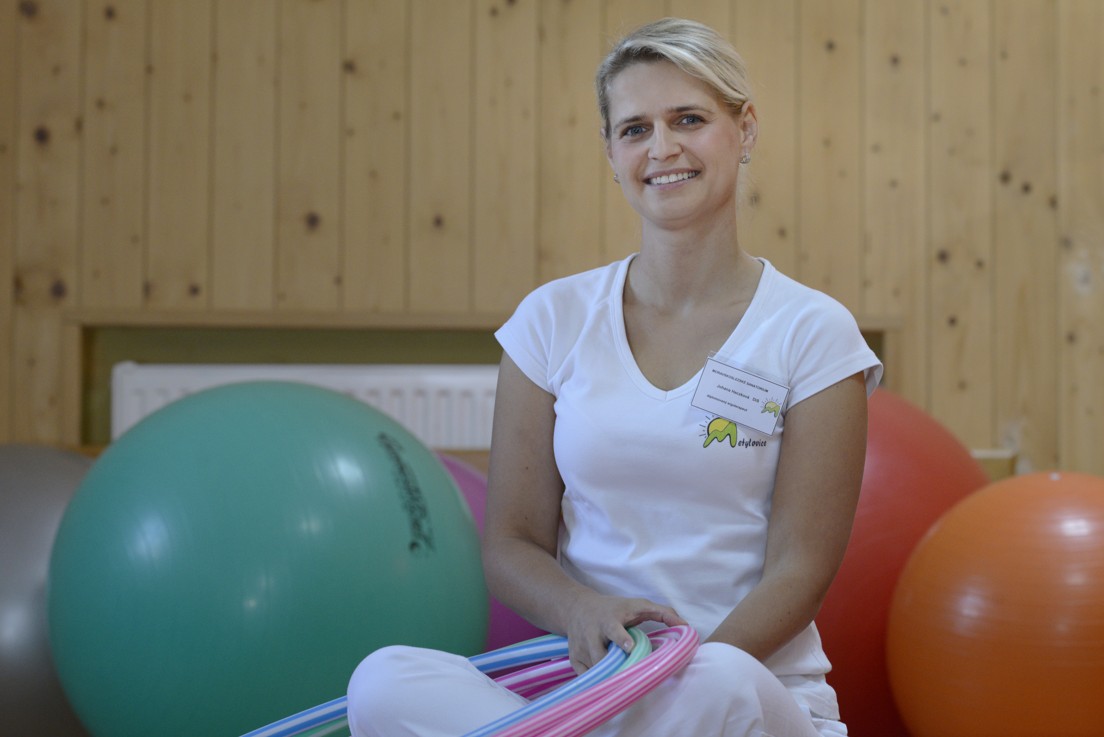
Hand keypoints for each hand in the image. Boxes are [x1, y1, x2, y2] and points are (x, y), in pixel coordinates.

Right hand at [564, 592, 686, 673]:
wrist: (577, 608)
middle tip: (627, 676)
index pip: (613, 630)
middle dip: (612, 667)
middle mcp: (591, 634)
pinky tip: (607, 681)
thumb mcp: (637, 605)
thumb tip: (686, 626)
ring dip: (608, 676)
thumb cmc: (614, 608)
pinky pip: (587, 678)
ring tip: (619, 680)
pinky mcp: (574, 659)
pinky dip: (598, 682)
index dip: (621, 639)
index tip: (629, 648)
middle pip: (600, 656)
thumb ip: (662, 613)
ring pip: (595, 670)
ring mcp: (580, 647)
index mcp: (608, 620)